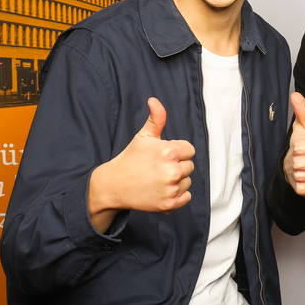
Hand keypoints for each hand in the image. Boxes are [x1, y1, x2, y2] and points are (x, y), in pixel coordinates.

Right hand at [88, 97, 194, 231]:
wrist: (115, 186)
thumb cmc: (130, 159)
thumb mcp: (143, 137)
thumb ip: (155, 119)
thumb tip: (154, 100)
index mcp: (168, 152)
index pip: (189, 150)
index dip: (177, 151)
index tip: (162, 156)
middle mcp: (172, 171)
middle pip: (190, 166)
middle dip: (177, 165)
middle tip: (157, 168)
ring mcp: (172, 189)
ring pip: (188, 181)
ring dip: (177, 181)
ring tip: (157, 179)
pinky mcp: (171, 204)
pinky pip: (186, 196)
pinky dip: (177, 195)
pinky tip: (160, 190)